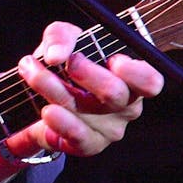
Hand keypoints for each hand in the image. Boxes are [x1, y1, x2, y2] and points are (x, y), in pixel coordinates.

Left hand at [11, 21, 164, 157]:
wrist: (41, 96)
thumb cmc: (65, 63)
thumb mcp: (62, 39)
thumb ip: (60, 37)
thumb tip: (55, 55)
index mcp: (130, 79)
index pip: (149, 81)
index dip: (136, 73)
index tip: (114, 60)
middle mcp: (125, 106)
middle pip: (116, 95)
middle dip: (89, 74)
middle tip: (68, 62)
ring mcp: (108, 129)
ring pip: (87, 112)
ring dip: (55, 90)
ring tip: (32, 73)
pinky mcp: (88, 145)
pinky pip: (78, 138)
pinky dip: (60, 123)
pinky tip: (47, 110)